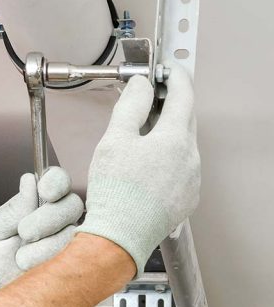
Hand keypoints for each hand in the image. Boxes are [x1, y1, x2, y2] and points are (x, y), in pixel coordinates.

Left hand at [0, 168, 83, 305]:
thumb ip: (12, 209)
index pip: (56, 181)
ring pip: (73, 230)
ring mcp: (65, 242)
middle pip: (71, 203)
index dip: (56, 182)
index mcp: (33, 205)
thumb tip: (29, 181)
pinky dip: (52, 259)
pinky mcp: (72, 263)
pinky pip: (76, 254)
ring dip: (46, 243)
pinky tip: (35, 266)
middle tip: (25, 232)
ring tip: (22, 257)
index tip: (45, 191)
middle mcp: (54, 220)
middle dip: (47, 217)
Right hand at [79, 62, 199, 275]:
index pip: (184, 95)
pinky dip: (167, 157)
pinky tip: (146, 165)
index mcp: (176, 140)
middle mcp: (191, 159)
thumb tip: (142, 85)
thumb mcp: (114, 139)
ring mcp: (192, 180)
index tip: (166, 69)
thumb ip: (131, 106)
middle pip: (185, 119)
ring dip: (166, 133)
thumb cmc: (116, 193)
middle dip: (170, 103)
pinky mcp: (186, 198)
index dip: (175, 76)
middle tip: (149, 97)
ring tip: (140, 135)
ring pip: (183, 145)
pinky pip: (181, 167)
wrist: (120, 236)